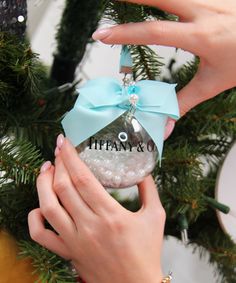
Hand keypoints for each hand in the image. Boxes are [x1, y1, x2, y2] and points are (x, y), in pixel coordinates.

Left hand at [28, 135, 165, 282]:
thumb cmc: (147, 252)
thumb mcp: (155, 216)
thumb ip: (149, 189)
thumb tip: (142, 170)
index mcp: (111, 215)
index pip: (83, 179)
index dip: (71, 157)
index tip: (65, 142)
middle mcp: (89, 226)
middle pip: (63, 187)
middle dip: (58, 163)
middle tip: (59, 150)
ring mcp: (74, 241)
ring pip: (48, 206)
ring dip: (43, 183)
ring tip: (47, 169)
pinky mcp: (67, 252)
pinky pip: (41, 235)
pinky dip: (34, 217)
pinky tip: (40, 205)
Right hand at [92, 0, 235, 116]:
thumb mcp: (213, 84)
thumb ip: (184, 102)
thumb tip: (165, 126)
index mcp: (202, 36)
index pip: (154, 32)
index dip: (124, 34)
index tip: (101, 35)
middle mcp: (204, 9)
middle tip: (107, 4)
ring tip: (124, 3)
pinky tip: (157, 4)